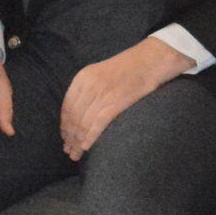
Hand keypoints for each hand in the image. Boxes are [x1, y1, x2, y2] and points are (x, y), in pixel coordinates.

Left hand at [60, 37, 191, 160]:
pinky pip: (98, 124)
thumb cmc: (129, 67)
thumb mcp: (100, 72)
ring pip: (83, 124)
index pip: (67, 107)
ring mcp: (102, 95)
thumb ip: (88, 89)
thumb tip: (78, 113)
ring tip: (76, 154)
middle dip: (69, 138)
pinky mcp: (116, 103)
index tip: (65, 138)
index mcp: (82, 77)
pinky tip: (87, 147)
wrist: (151, 60)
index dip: (64, 126)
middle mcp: (89, 86)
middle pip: (73, 118)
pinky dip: (90, 137)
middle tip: (68, 151)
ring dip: (78, 142)